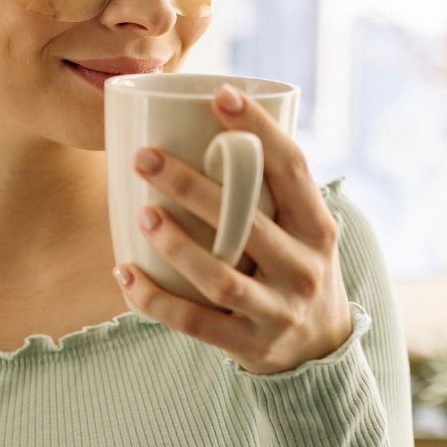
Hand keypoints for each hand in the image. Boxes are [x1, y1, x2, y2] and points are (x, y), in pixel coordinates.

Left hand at [113, 83, 352, 374]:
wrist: (322, 352)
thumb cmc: (293, 266)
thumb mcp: (301, 228)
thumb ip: (266, 189)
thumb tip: (203, 120)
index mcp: (317, 227)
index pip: (292, 168)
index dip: (258, 128)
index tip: (220, 94)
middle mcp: (303, 269)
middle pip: (247, 222)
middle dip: (192, 186)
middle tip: (144, 156)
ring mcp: (277, 312)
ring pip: (221, 279)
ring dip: (177, 247)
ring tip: (141, 215)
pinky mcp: (249, 346)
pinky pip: (195, 324)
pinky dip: (154, 301)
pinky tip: (124, 273)